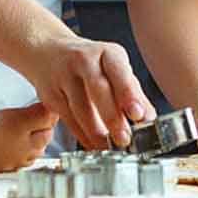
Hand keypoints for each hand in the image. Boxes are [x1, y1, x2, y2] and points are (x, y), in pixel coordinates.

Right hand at [26, 35, 155, 148]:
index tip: (138, 114)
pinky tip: (94, 145)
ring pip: (80, 108)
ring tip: (110, 147)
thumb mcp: (114, 68)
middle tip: (124, 139)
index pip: (119, 71)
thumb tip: (149, 118)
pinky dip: (83, 135)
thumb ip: (132, 92)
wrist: (48, 51)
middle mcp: (84, 59)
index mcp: (107, 52)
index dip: (128, 93)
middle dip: (113, 117)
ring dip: (97, 132)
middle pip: (98, 89)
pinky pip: (68, 119)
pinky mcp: (50, 95)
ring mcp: (64, 76)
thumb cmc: (90, 63)